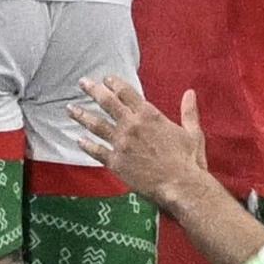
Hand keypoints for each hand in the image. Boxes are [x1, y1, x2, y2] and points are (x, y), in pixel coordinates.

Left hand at [72, 76, 211, 207]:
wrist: (180, 185)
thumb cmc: (188, 160)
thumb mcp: (192, 132)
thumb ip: (189, 111)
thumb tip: (190, 93)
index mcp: (149, 115)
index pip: (127, 93)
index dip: (114, 83)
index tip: (106, 78)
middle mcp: (132, 125)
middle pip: (107, 103)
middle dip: (93, 90)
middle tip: (82, 82)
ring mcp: (121, 144)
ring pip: (97, 125)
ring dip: (82, 115)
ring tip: (70, 109)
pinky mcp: (116, 163)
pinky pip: (97, 151)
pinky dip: (87, 145)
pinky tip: (78, 140)